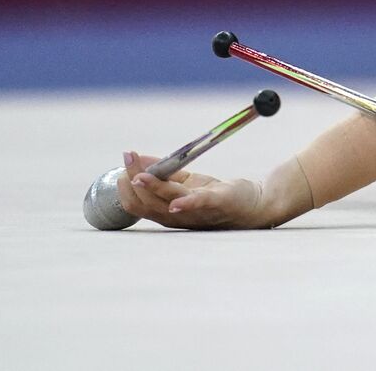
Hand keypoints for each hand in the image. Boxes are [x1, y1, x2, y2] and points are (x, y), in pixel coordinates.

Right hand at [116, 151, 267, 229]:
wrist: (252, 204)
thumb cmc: (216, 196)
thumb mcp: (186, 183)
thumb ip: (164, 173)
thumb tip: (137, 158)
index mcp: (167, 211)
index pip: (137, 203)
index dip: (125, 187)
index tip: (123, 165)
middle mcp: (177, 216)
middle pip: (148, 202)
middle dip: (134, 179)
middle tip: (128, 158)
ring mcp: (197, 211)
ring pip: (167, 202)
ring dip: (152, 187)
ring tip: (139, 174)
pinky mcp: (217, 203)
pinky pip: (200, 205)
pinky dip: (186, 204)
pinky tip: (175, 204)